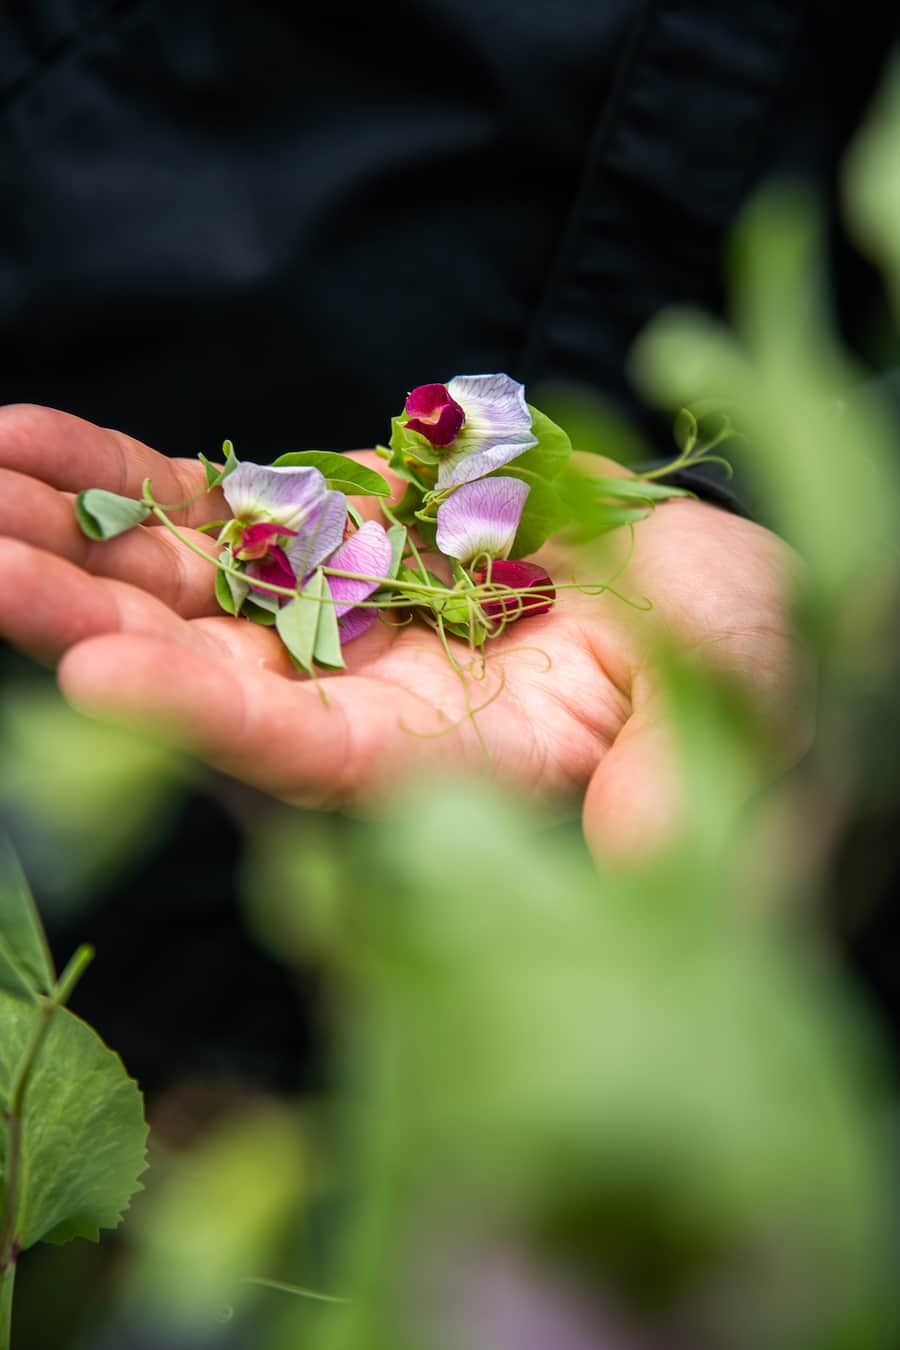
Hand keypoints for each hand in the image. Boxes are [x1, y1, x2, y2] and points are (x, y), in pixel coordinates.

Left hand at [0, 405, 805, 852]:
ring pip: (173, 583)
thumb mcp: (740, 706)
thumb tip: (636, 854)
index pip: (314, 759)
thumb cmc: (739, 651)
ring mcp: (332, 612)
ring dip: (64, 537)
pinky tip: (23, 438)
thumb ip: (679, 777)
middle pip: (200, 671)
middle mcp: (363, 700)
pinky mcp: (324, 535)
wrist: (702, 582)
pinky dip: (114, 474)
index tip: (103, 675)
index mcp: (450, 766)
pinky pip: (199, 505)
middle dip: (82, 618)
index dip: (213, 722)